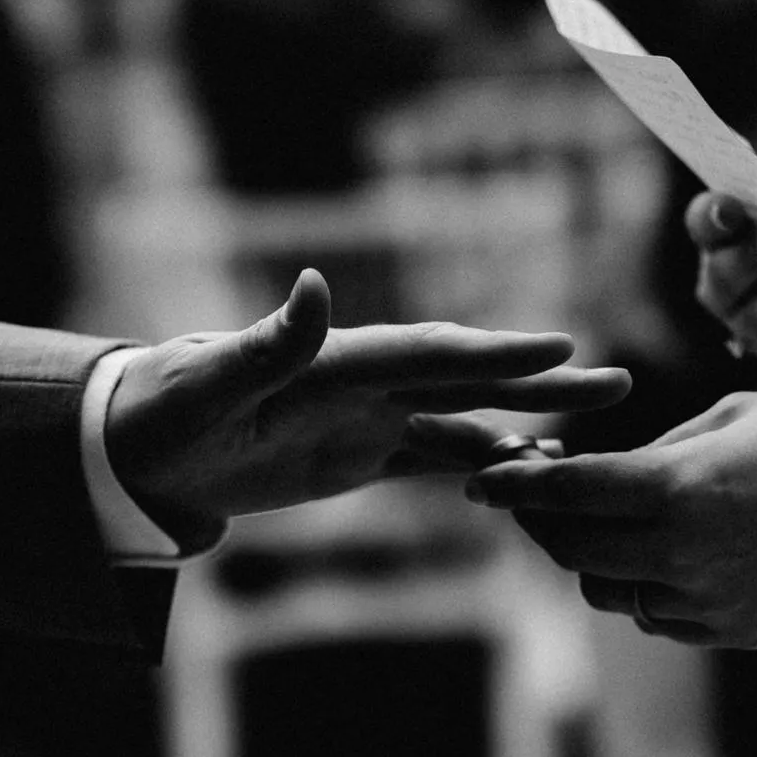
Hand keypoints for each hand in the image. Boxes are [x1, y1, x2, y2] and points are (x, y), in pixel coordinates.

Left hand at [106, 269, 630, 545]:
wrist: (139, 449)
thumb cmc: (163, 413)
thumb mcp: (206, 385)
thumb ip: (265, 344)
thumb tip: (311, 285)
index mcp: (336, 360)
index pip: (430, 355)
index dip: (495, 356)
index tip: (562, 349)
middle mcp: (364, 381)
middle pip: (468, 379)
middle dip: (541, 381)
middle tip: (618, 381)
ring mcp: (368, 417)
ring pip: (465, 418)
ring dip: (529, 421)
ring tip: (598, 422)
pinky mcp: (359, 454)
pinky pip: (434, 458)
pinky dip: (484, 463)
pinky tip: (532, 471)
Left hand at [466, 391, 756, 647]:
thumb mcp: (737, 416)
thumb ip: (661, 449)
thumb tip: (607, 474)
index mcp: (679, 488)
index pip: (564, 494)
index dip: (513, 485)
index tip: (482, 476)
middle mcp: (684, 555)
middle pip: (572, 552)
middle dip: (548, 523)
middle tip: (545, 491)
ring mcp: (710, 603)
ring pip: (612, 591)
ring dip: (598, 557)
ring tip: (618, 516)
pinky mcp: (736, 632)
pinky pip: (662, 615)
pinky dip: (650, 585)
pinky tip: (675, 550)